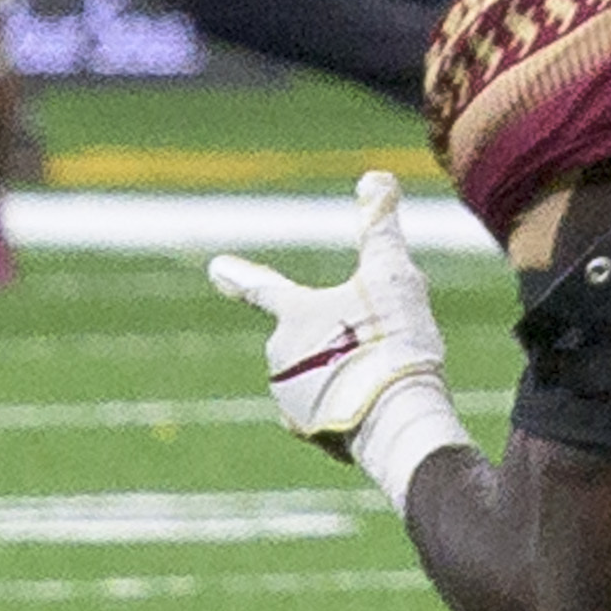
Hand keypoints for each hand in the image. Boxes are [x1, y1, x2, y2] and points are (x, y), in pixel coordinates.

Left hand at [206, 170, 471, 504]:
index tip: (216, 268)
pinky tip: (378, 413)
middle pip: (310, 339)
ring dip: (348, 377)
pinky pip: (331, 414)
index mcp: (294, 316)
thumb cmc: (390, 342)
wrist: (395, 421)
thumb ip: (379, 227)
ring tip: (386, 381)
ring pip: (322, 377)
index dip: (241, 276)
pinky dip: (353, 410)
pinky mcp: (309, 434)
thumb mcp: (392, 275)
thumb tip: (374, 176)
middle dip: (342, 342)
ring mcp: (290, 399)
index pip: (264, 288)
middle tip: (383, 349)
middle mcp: (280, 357)